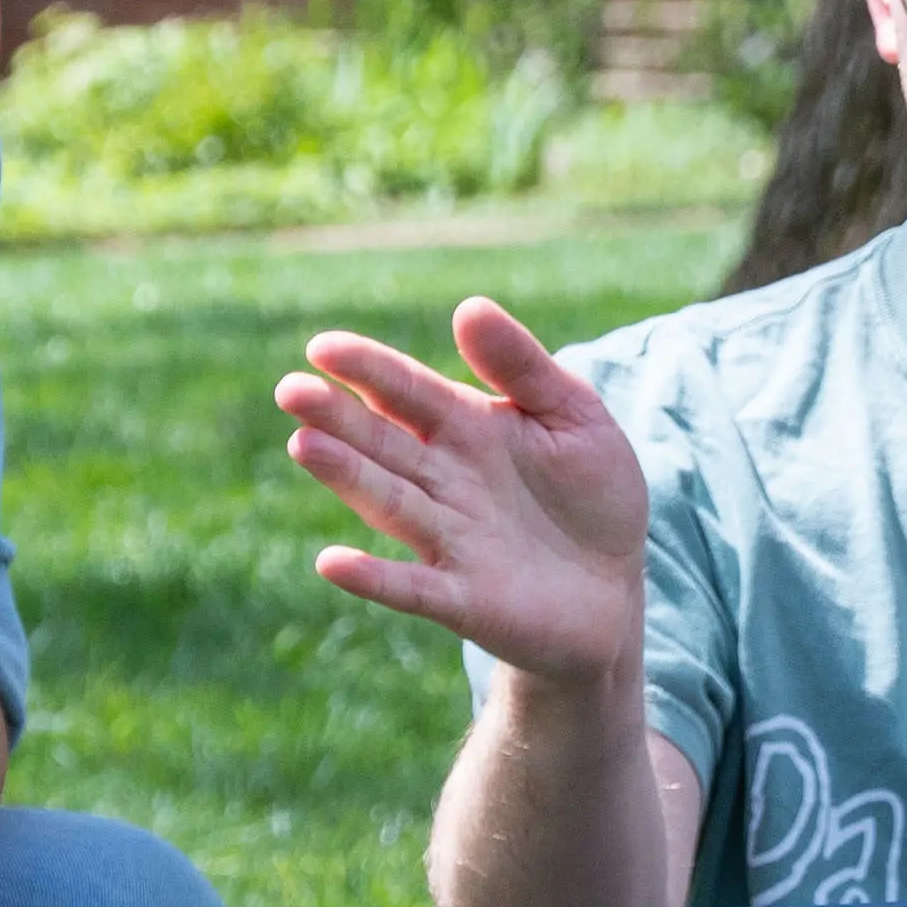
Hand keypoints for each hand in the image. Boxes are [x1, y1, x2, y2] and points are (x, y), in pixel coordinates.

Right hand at [278, 296, 652, 691]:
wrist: (614, 589)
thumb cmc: (589, 495)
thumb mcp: (574, 416)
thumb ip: (522, 368)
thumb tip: (468, 307)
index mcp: (465, 428)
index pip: (407, 391)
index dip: (368, 369)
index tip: (323, 348)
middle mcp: (444, 481)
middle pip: (383, 443)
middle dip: (338, 417)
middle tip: (292, 391)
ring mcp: (449, 541)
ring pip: (389, 503)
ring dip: (346, 478)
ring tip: (303, 445)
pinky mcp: (464, 599)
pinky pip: (413, 588)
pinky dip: (374, 578)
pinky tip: (332, 564)